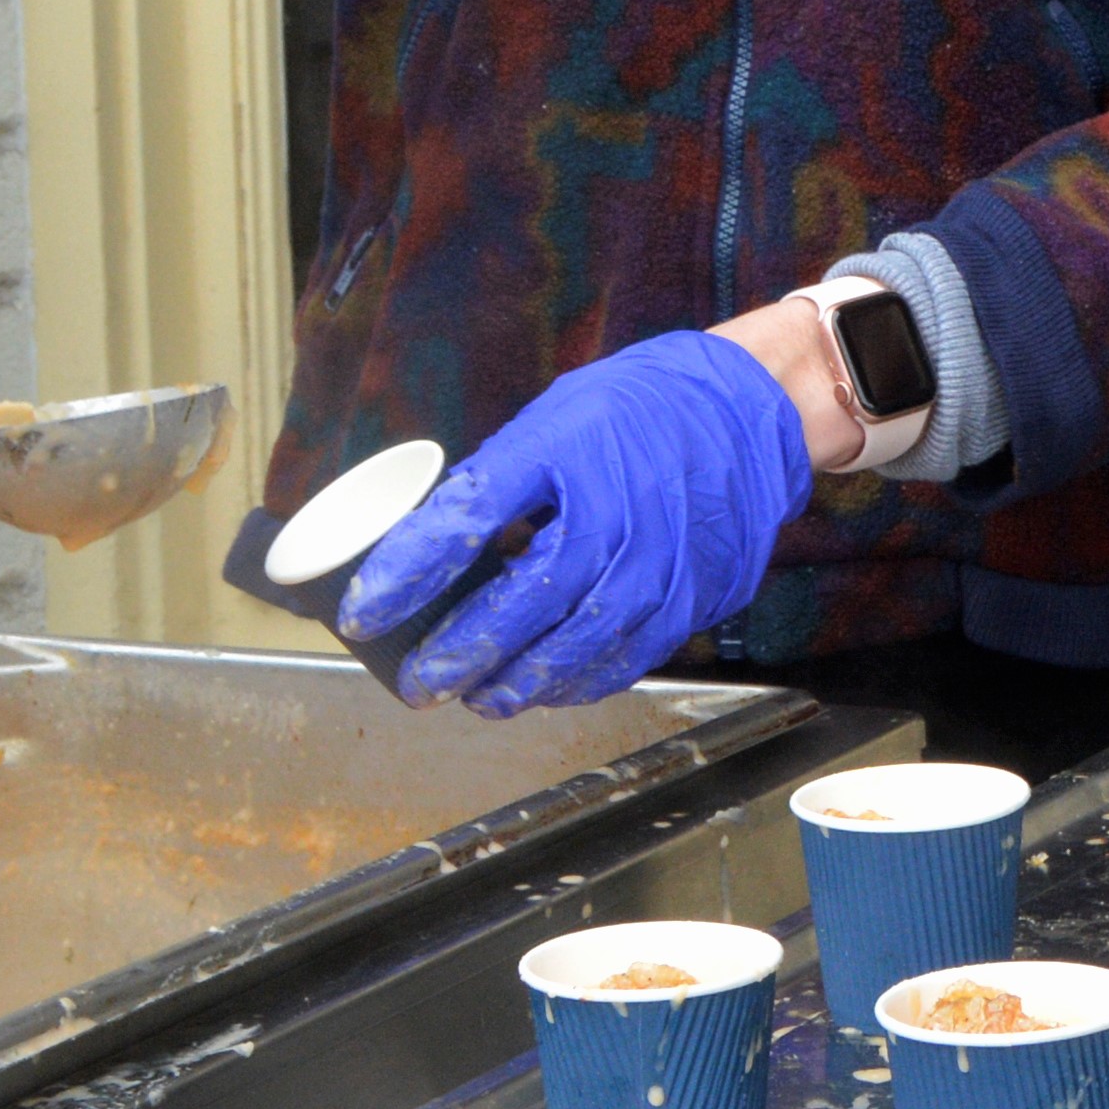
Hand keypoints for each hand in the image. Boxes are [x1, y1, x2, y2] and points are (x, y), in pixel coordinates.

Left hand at [335, 332, 817, 713]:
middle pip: (526, 606)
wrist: (748, 411)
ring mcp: (665, 564)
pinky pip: (630, 657)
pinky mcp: (697, 597)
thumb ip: (492, 486)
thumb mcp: (552, 421)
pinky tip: (548, 687)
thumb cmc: (638, 411)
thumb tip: (422, 549)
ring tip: (478, 697)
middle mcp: (620, 517)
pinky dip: (581, 681)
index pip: (467, 521)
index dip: (405, 573)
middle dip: (461, 653)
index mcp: (568, 456)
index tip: (361, 612)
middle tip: (418, 682)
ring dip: (520, 683)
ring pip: (580, 648)